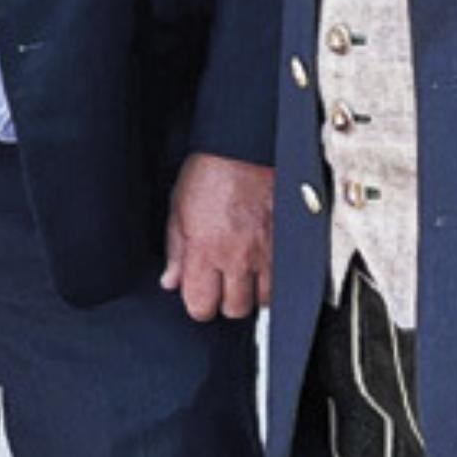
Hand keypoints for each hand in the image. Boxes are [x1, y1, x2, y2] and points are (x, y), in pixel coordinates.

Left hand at [160, 152, 273, 319]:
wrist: (245, 146)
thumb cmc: (209, 171)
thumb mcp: (178, 208)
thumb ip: (175, 251)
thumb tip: (171, 280)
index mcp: (205, 250)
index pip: (201, 306)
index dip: (198, 303)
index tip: (199, 292)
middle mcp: (237, 257)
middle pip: (235, 309)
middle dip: (226, 300)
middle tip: (222, 281)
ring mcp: (266, 252)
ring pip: (264, 301)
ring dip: (253, 292)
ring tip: (244, 274)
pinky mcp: (286, 243)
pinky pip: (284, 279)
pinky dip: (274, 279)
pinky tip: (263, 266)